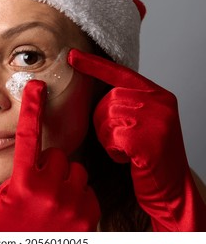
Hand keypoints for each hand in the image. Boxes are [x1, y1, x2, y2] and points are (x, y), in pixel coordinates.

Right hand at [0, 80, 100, 231]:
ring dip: (66, 181)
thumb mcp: (3, 200)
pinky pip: (87, 190)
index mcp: (22, 182)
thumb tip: (31, 156)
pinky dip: (78, 197)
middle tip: (42, 186)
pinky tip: (67, 213)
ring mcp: (71, 202)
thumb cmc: (13, 229)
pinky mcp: (89, 213)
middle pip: (57, 154)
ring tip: (55, 202)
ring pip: (76, 170)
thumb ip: (17, 174)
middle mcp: (48, 189)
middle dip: (50, 165)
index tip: (36, 88)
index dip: (31, 108)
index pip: (27, 136)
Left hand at [68, 49, 205, 230]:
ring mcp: (158, 121)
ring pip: (107, 118)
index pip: (121, 73)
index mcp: (158, 95)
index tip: (71, 55)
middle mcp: (161, 103)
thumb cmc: (151, 156)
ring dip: (109, 138)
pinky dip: (114, 151)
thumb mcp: (145, 122)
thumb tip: (99, 93)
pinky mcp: (151, 141)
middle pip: (108, 100)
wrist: (172, 188)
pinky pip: (113, 138)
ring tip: (127, 149)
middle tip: (121, 139)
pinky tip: (129, 158)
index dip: (93, 64)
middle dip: (104, 122)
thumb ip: (128, 103)